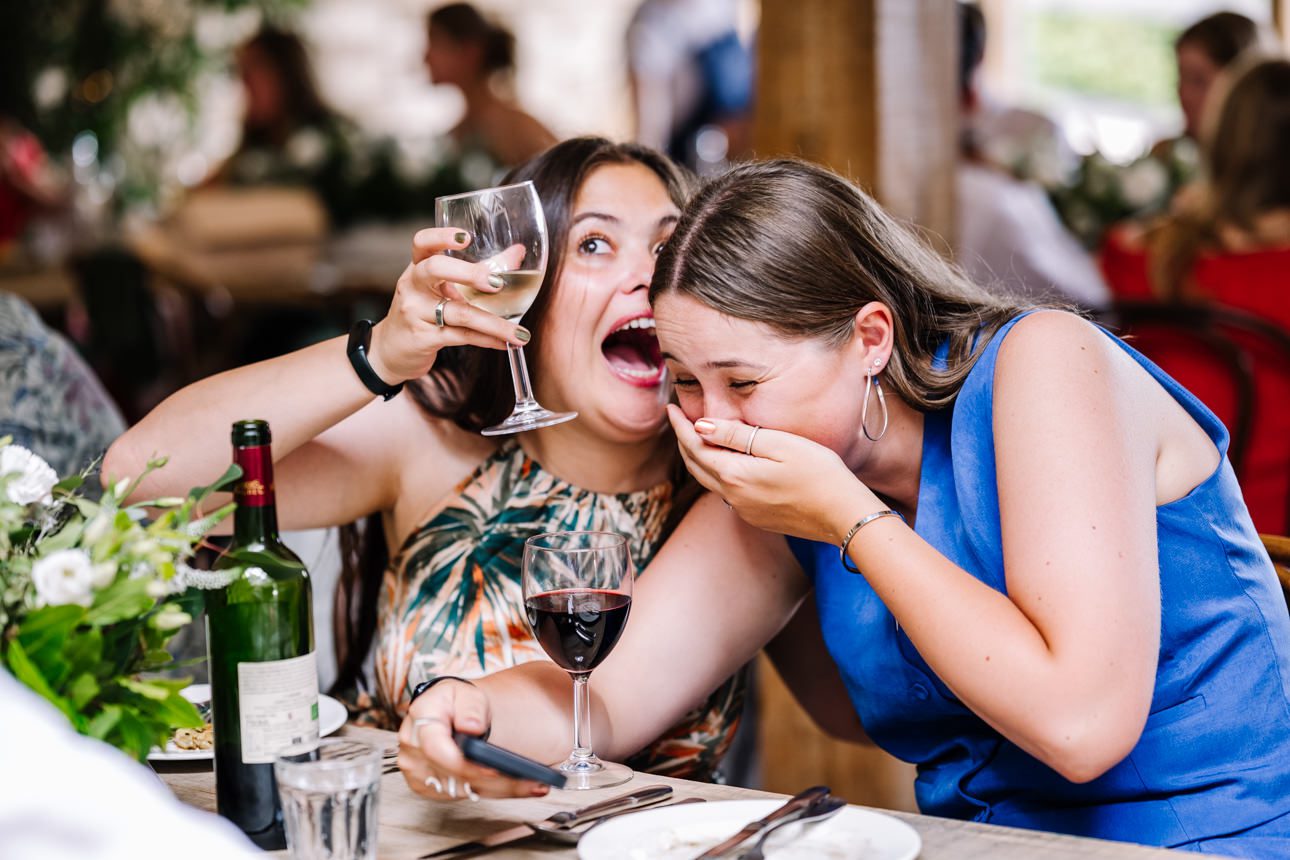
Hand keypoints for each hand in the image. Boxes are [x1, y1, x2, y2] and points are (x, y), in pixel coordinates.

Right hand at [368, 228, 529, 383]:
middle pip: (436, 268)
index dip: (441, 236)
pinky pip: (461, 336)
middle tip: (497, 283)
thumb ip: (480, 269)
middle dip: (469, 273)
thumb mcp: (442, 287)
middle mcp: (413, 286)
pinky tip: (505, 343)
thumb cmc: (423, 312)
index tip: (466, 237)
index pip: (422, 243)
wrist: (390, 350)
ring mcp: (416, 312)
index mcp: (418, 267)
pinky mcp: (423, 338)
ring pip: (459, 312)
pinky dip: (487, 340)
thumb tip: (518, 253)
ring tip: (520, 333)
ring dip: (494, 324)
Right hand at [397, 679, 550, 800]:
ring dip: (498, 789)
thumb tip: (471, 726)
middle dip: (495, 781)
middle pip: (454, 775)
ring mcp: (415, 769)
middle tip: (534, 783)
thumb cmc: (458, 702)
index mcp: (421, 718)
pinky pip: (460, 795)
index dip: (465, 764)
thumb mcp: (468, 693)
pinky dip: (488, 791)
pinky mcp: (425, 785)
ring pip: (462, 789)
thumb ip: (470, 707)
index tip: (493, 770)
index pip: (437, 749)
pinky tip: (512, 785)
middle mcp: (412, 746)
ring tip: (533, 784)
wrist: (450, 712)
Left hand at [666, 405, 881, 543]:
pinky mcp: (757, 517)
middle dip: (684, 441)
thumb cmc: (820, 473)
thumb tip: (701, 426)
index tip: (670, 408)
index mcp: (735, 474)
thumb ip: (737, 436)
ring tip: (697, 437)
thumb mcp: (779, 444)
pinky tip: (727, 463)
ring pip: (710, 481)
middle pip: (696, 466)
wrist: (844, 516)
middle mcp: (733, 496)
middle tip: (678, 419)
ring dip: (699, 459)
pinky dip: (718, 473)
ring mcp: (745, 510)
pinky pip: (727, 493)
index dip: (681, 426)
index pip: (696, 446)